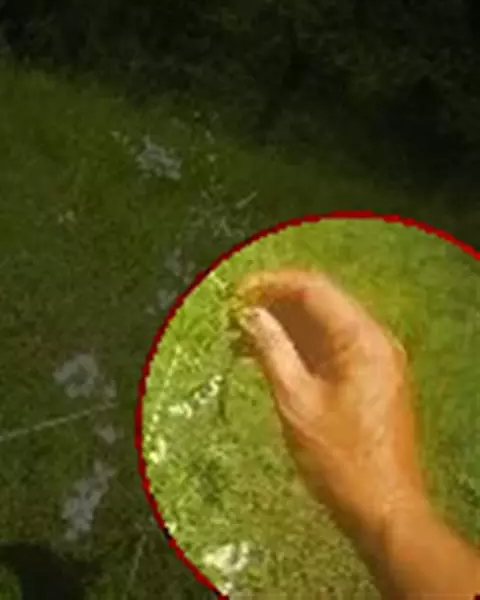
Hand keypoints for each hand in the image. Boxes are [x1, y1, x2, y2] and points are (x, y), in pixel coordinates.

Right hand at [235, 268, 427, 539]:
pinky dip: (298, 349)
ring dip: (283, 328)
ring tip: (240, 339)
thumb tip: (250, 314)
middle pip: (319, 304)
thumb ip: (272, 349)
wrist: (384, 510)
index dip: (271, 284)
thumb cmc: (339, 458)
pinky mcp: (367, 377)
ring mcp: (373, 358)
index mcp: (362, 338)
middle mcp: (373, 339)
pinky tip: (266, 356)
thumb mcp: (296, 401)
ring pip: (322, 326)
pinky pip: (329, 349)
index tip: (235, 295)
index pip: (314, 289)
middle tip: (233, 319)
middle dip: (274, 306)